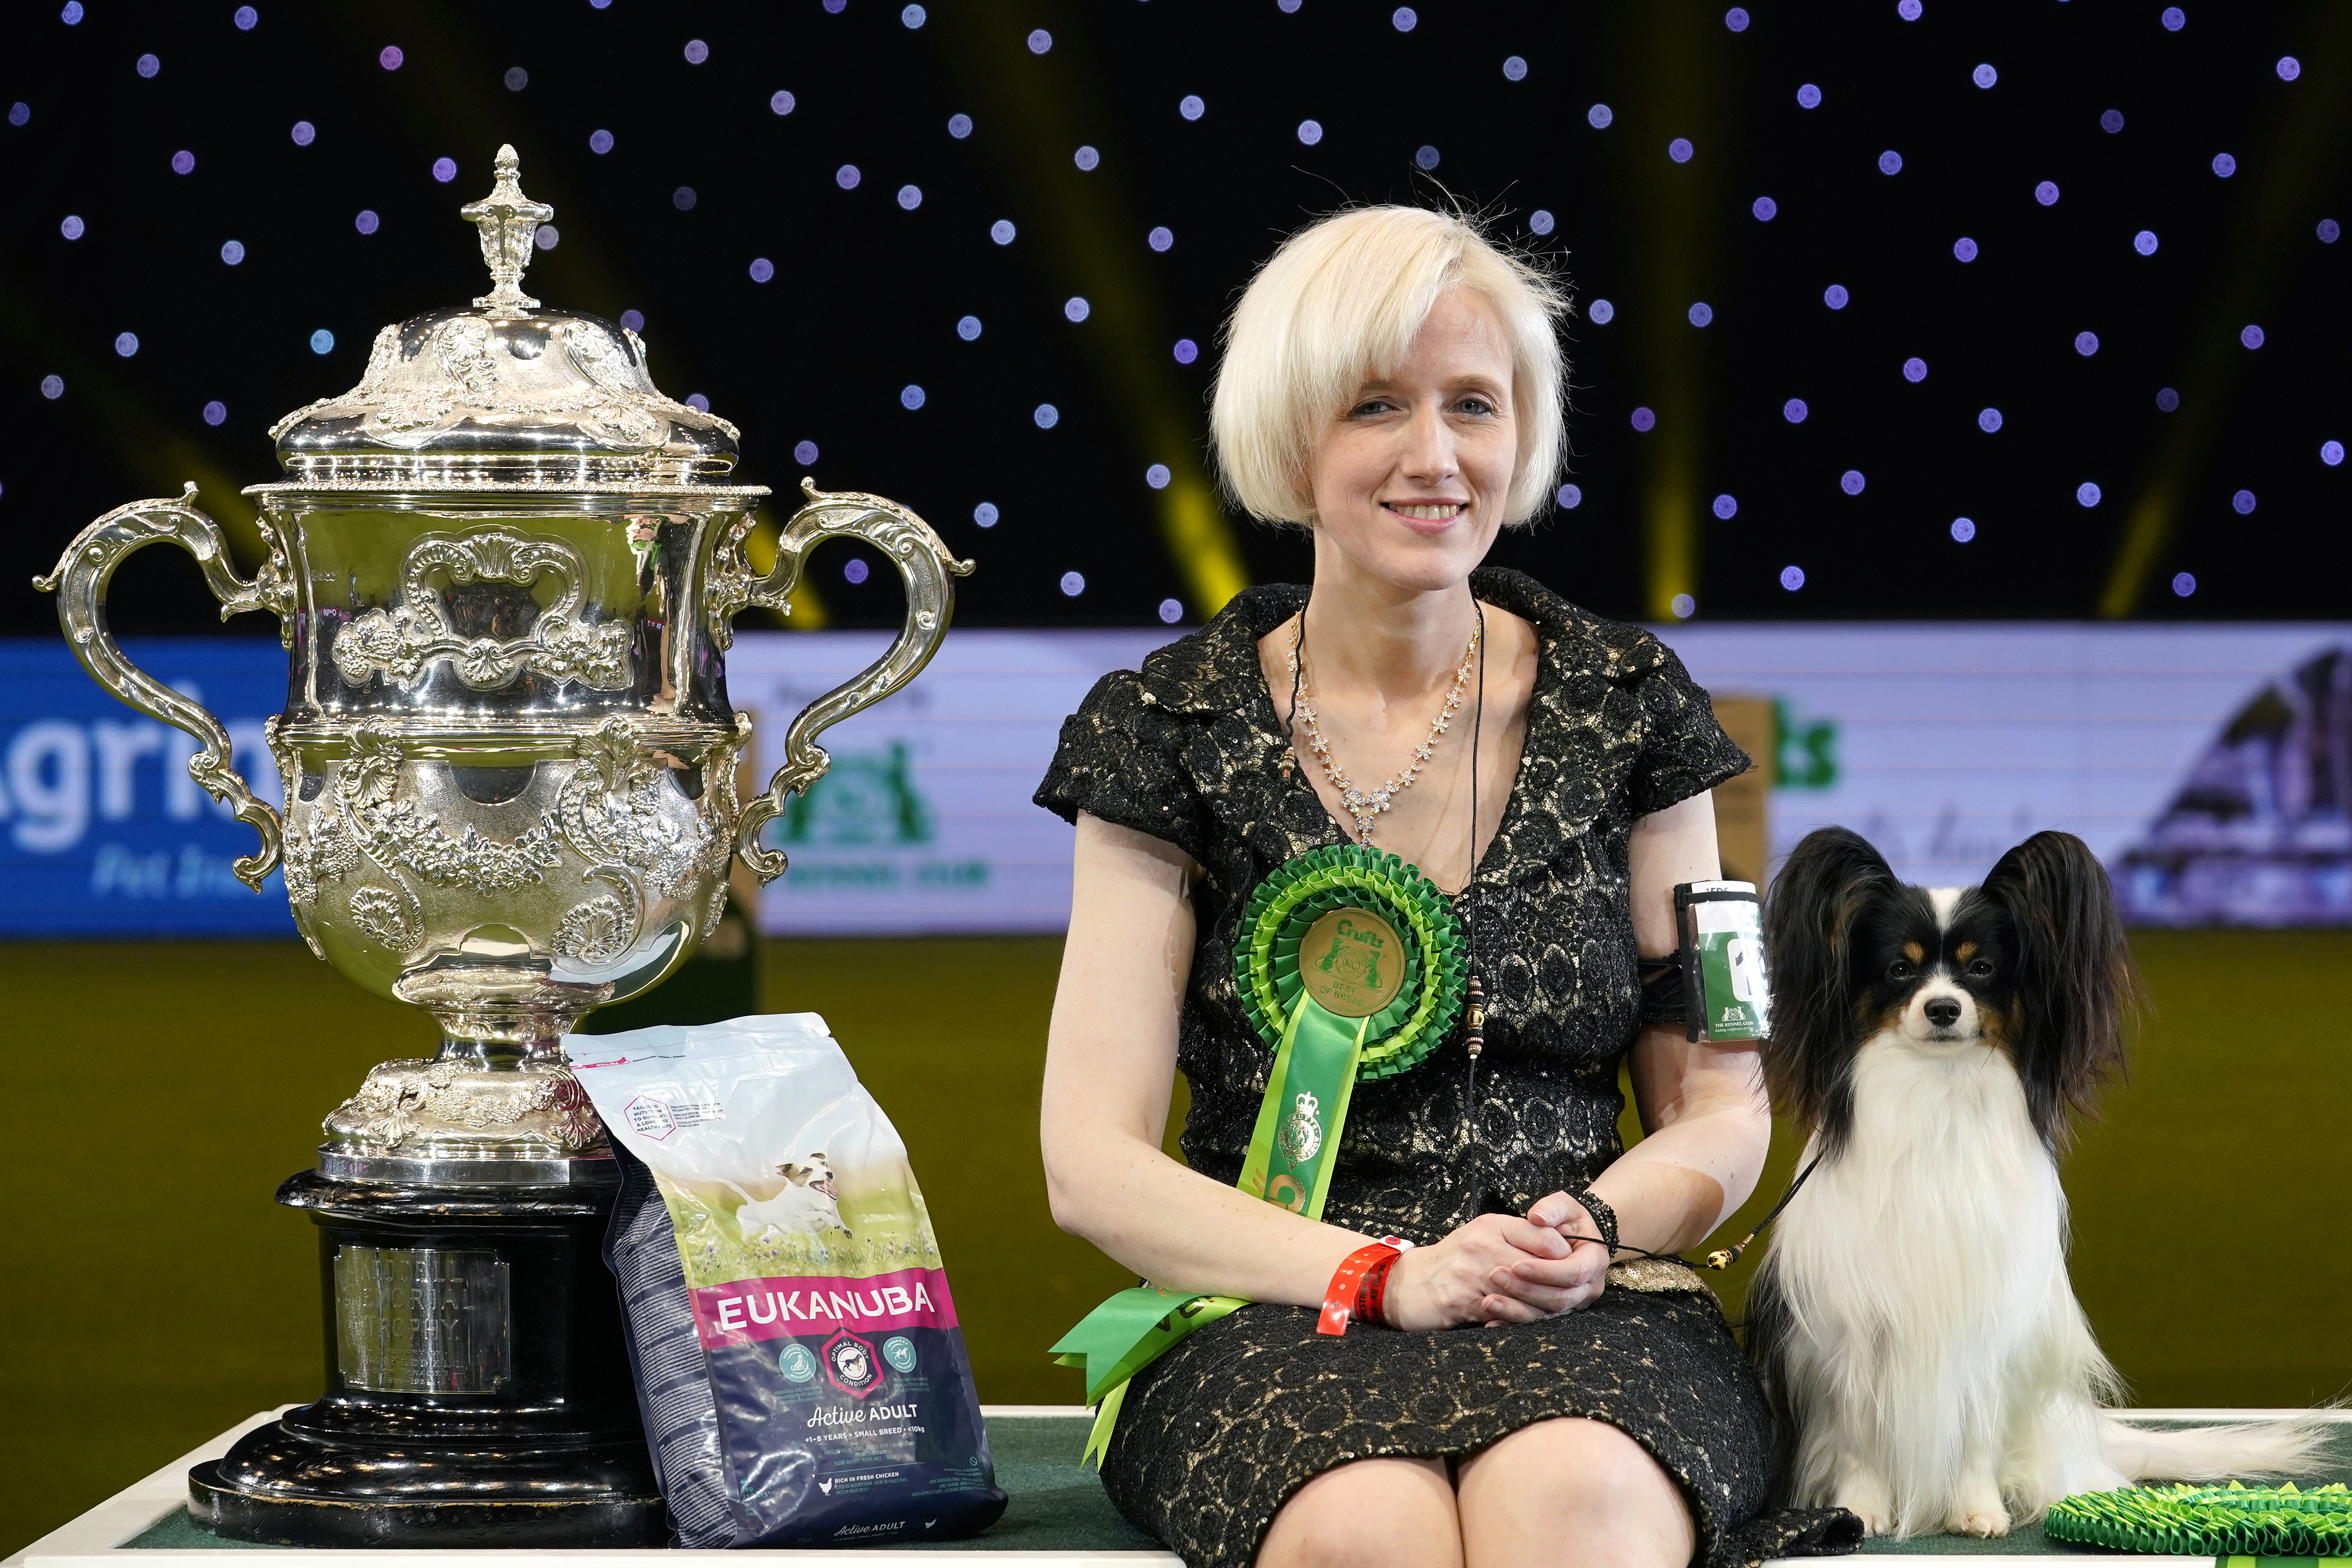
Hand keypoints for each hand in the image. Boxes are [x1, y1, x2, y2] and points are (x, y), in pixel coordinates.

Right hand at [1382, 1210, 1606, 1330]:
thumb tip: (1560, 1246)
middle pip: (1540, 1268)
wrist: (1408, 1283)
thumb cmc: (1454, 1260)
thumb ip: (1518, 1237)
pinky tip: (1526, 1321)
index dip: (1564, 1256)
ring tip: (1552, 1311)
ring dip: (1542, 1307)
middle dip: (1558, 1287)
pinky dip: (1518, 1320)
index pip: (1545, 1237)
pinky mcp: (1463, 1301)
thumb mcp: (1484, 1236)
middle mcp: (1483, 1245)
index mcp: (1492, 1225)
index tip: (1569, 1269)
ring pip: (1526, 1294)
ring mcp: (1472, 1273)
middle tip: (1570, 1297)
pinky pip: (1504, 1314)